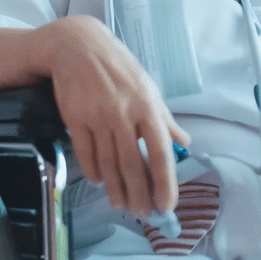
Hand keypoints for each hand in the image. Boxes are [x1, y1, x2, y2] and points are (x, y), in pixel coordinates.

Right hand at [46, 16, 189, 218]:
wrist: (76, 46)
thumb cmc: (117, 66)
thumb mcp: (147, 86)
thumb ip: (165, 118)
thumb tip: (185, 142)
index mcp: (147, 106)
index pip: (160, 153)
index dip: (164, 183)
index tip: (166, 205)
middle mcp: (124, 114)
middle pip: (132, 165)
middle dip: (139, 195)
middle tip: (142, 214)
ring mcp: (98, 117)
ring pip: (108, 164)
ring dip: (116, 189)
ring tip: (121, 205)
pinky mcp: (75, 118)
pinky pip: (86, 153)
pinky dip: (93, 171)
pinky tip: (99, 181)